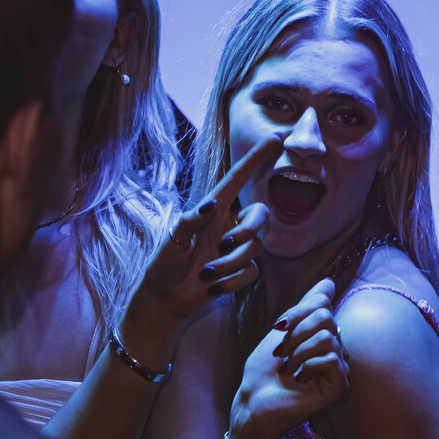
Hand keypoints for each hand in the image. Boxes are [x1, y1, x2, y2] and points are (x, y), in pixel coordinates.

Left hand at [118, 136, 281, 365]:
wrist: (165, 299)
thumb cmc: (164, 264)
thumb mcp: (172, 240)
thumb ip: (191, 220)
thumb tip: (211, 204)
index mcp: (212, 212)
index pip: (237, 180)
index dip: (255, 160)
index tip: (274, 140)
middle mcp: (227, 227)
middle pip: (259, 216)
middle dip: (248, 230)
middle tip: (226, 244)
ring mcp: (235, 250)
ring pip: (255, 248)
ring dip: (232, 263)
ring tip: (207, 274)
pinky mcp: (239, 272)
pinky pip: (252, 272)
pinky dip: (233, 281)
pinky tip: (214, 287)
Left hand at [224, 278, 349, 438]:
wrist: (253, 402)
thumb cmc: (263, 371)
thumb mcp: (282, 330)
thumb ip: (306, 306)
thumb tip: (329, 282)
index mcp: (323, 336)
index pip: (323, 305)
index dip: (298, 311)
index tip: (278, 327)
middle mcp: (335, 350)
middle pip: (326, 317)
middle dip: (296, 331)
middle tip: (279, 351)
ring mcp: (339, 369)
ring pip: (327, 338)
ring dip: (298, 350)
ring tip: (286, 368)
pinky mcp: (340, 386)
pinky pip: (331, 358)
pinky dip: (308, 365)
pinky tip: (299, 379)